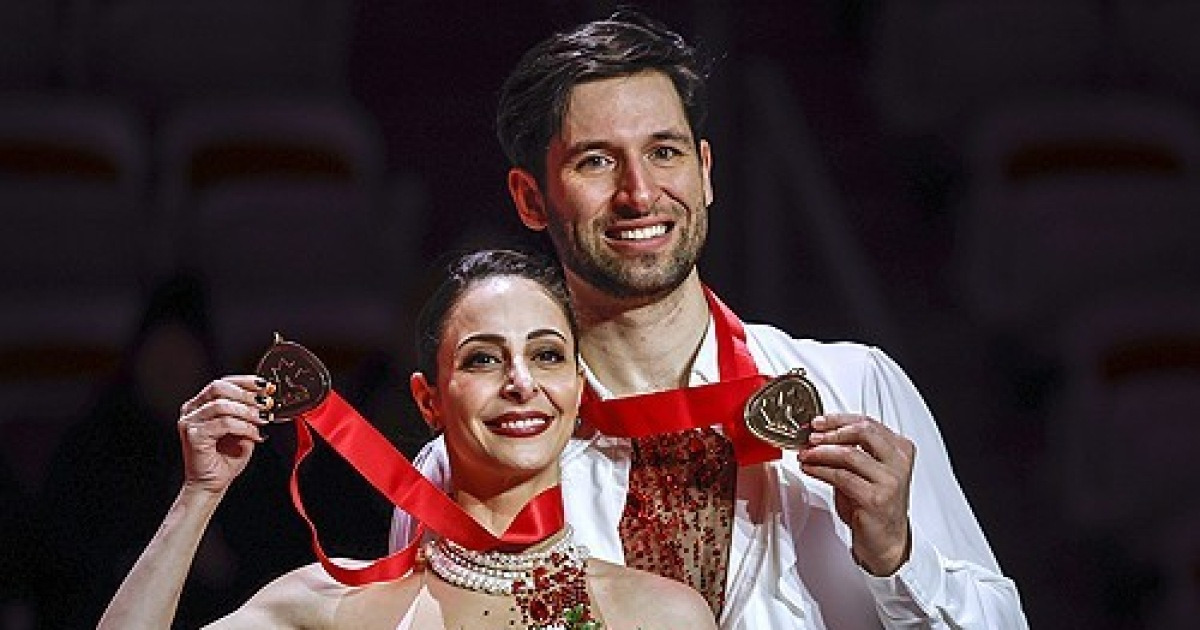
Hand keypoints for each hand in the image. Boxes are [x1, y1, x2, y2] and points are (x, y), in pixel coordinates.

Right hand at [177, 376, 272, 494]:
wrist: (212, 483)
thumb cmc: (226, 458)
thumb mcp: (243, 428)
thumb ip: (250, 412)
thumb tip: (266, 398)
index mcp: (201, 404)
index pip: (223, 383)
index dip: (245, 381)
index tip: (265, 385)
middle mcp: (192, 410)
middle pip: (219, 388)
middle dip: (246, 394)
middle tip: (265, 403)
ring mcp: (190, 422)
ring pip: (222, 405)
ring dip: (247, 411)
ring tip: (263, 420)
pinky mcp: (194, 436)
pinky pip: (223, 424)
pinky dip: (243, 427)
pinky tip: (255, 435)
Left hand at [798, 413, 914, 575]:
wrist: (886, 541)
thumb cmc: (873, 506)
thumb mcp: (865, 472)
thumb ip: (850, 451)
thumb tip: (818, 436)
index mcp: (900, 449)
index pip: (867, 422)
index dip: (838, 419)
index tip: (818, 421)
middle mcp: (898, 462)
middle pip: (862, 431)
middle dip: (831, 431)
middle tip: (811, 436)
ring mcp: (889, 481)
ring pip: (849, 453)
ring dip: (821, 452)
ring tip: (805, 454)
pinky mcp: (875, 499)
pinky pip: (841, 476)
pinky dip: (820, 470)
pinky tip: (810, 469)